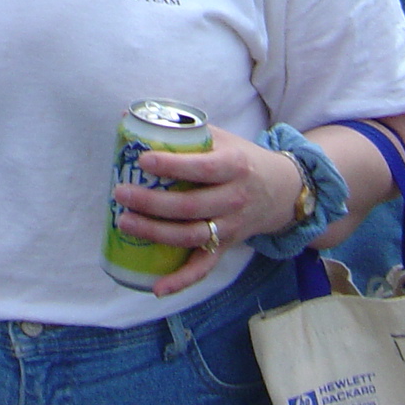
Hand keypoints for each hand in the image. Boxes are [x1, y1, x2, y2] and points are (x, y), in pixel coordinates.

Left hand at [112, 127, 303, 295]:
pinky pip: (204, 267)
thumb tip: (130, 117)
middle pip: (190, 206)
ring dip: (155, 233)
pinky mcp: (226, 247)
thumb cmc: (241, 159)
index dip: (172, 165)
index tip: (143, 160)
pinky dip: (181, 280)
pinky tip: (157, 287)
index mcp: (234, 167)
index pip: (202, 168)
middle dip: (152, 202)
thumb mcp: (221, 138)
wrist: (282, 191)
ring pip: (191, 236)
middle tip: (121, 193)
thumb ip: (182, 130)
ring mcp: (231, 227)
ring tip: (124, 222)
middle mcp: (234, 199)